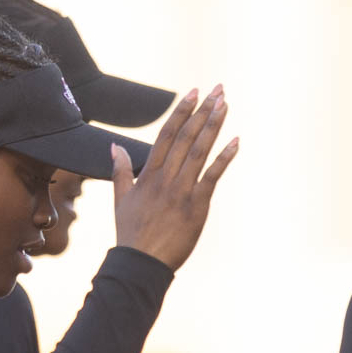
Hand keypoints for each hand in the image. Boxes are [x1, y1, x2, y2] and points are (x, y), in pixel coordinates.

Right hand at [111, 86, 237, 270]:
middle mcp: (166, 177)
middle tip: (217, 90)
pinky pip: (213, 176)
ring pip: (200, 151)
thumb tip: (115, 146)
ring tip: (225, 105)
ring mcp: (182, 190)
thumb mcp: (121, 198)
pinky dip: (225, 157)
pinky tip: (236, 141)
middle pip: (187, 136)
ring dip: (213, 125)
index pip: (167, 134)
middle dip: (203, 111)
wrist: (141, 262)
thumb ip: (120, 170)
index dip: (181, 111)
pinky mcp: (197, 205)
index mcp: (149, 174)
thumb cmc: (131, 232)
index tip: (193, 93)